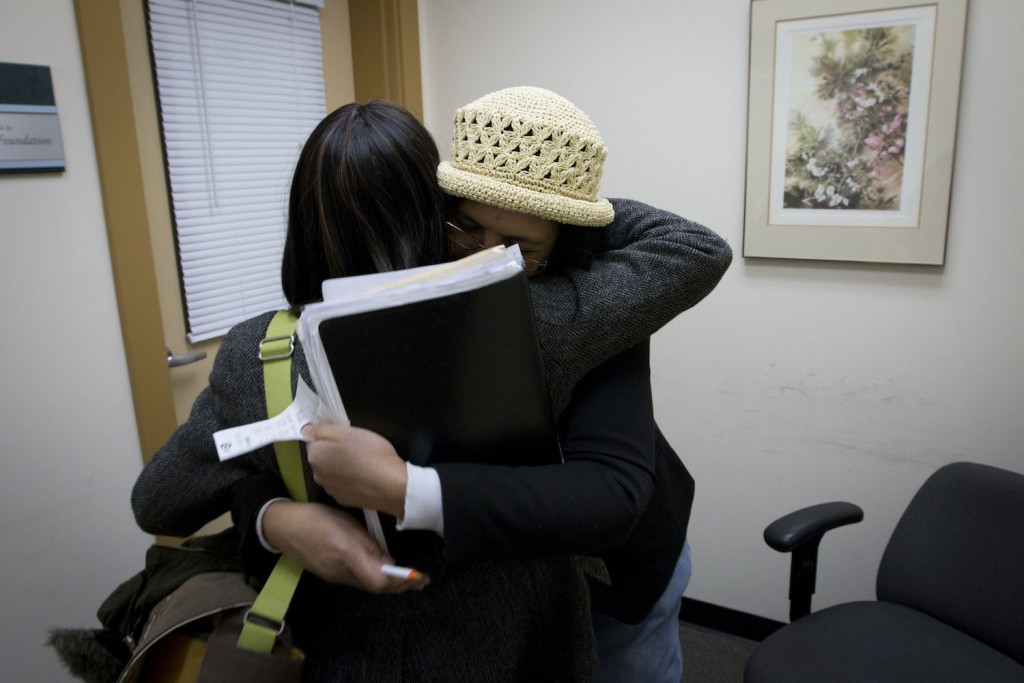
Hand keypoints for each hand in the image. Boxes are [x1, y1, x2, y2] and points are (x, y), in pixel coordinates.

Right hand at [262, 500, 427, 592]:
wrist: (281, 526)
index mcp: (347, 558)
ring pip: (366, 585)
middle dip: (400, 586)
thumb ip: (368, 545)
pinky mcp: (328, 574)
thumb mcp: (346, 524)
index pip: (380, 583)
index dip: (402, 582)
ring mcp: (333, 576)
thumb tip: (390, 564)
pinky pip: (356, 580)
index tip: (420, 578)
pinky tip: (380, 569)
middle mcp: (341, 574)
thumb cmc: (315, 518)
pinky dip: (373, 578)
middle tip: (418, 580)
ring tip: (405, 575)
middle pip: (375, 588)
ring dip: (388, 583)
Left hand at [303, 423, 407, 517]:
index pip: (315, 440)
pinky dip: (348, 480)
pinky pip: (341, 484)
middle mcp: (317, 474)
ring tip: (361, 463)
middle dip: (334, 451)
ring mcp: (330, 489)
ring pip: (331, 471)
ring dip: (340, 466)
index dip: (331, 436)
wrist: (390, 486)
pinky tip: (363, 477)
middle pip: (322, 456)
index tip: (346, 436)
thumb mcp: (347, 432)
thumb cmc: (370, 454)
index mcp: (315, 455)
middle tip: (356, 447)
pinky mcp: (343, 499)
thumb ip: (322, 429)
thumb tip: (306, 430)